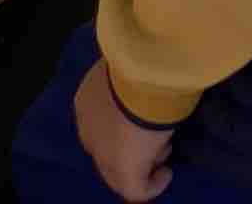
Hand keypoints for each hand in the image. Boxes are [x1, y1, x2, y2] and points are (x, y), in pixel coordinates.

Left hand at [73, 63, 175, 202]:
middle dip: (131, 146)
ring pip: (119, 170)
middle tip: (155, 136)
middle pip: (107, 149)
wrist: (144, 75)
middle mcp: (88, 130)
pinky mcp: (123, 172)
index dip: (122, 124)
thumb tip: (147, 75)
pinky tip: (166, 174)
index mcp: (85, 102)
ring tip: (164, 148)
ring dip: (141, 163)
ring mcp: (102, 154)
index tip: (144, 118)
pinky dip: (152, 186)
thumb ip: (131, 74)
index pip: (101, 121)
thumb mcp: (132, 63)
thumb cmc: (140, 60)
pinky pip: (136, 191)